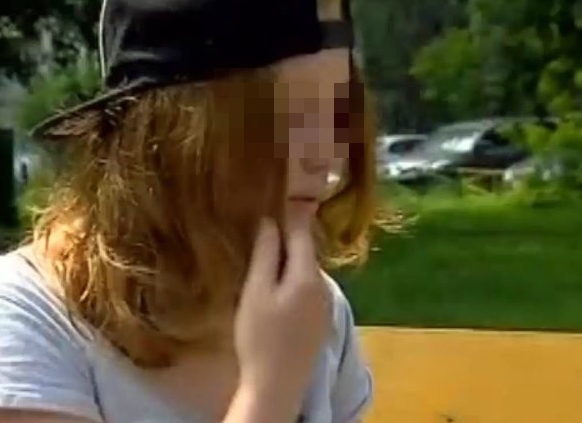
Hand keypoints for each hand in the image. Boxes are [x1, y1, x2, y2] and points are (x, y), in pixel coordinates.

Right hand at [231, 218, 331, 420]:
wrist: (277, 385)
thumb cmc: (260, 337)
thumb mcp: (256, 291)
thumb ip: (265, 254)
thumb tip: (270, 221)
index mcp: (307, 274)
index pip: (301, 232)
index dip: (290, 213)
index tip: (278, 195)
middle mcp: (323, 285)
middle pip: (306, 250)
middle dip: (289, 236)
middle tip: (267, 222)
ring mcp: (325, 304)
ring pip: (307, 269)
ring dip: (291, 258)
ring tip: (268, 252)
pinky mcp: (320, 320)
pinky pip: (308, 287)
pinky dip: (295, 277)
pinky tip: (279, 285)